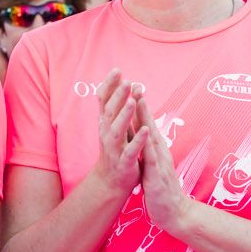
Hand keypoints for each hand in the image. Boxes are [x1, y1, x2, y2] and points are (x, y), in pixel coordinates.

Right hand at [87, 67, 145, 193]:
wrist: (111, 181)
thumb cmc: (116, 149)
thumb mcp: (112, 126)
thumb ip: (115, 106)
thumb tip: (119, 83)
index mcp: (106, 124)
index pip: (104, 101)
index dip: (110, 86)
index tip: (117, 70)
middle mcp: (107, 134)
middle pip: (110, 112)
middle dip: (118, 96)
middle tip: (127, 81)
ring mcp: (115, 149)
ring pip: (117, 131)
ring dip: (125, 116)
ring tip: (133, 101)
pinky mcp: (125, 162)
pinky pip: (131, 151)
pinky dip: (138, 141)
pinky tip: (145, 131)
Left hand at [134, 96, 192, 236]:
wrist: (174, 212)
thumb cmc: (161, 189)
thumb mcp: (152, 165)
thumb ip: (148, 149)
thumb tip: (141, 135)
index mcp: (155, 149)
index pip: (145, 124)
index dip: (138, 106)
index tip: (130, 87)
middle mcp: (160, 151)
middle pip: (149, 124)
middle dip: (142, 103)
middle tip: (135, 82)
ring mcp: (160, 162)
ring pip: (152, 136)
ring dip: (147, 117)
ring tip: (140, 99)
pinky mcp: (158, 175)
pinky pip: (153, 158)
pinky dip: (149, 144)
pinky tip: (146, 134)